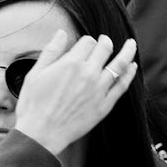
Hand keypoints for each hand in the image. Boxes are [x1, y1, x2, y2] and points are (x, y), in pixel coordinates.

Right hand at [14, 31, 137, 157]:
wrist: (41, 134)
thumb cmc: (33, 105)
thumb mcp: (35, 74)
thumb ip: (51, 51)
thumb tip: (62, 32)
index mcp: (71, 63)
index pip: (88, 41)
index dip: (86, 41)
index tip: (84, 46)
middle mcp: (88, 73)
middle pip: (105, 48)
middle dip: (105, 42)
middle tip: (105, 41)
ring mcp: (99, 89)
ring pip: (119, 64)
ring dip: (127, 51)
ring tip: (131, 44)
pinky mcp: (105, 105)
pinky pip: (122, 86)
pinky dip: (129, 74)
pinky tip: (133, 67)